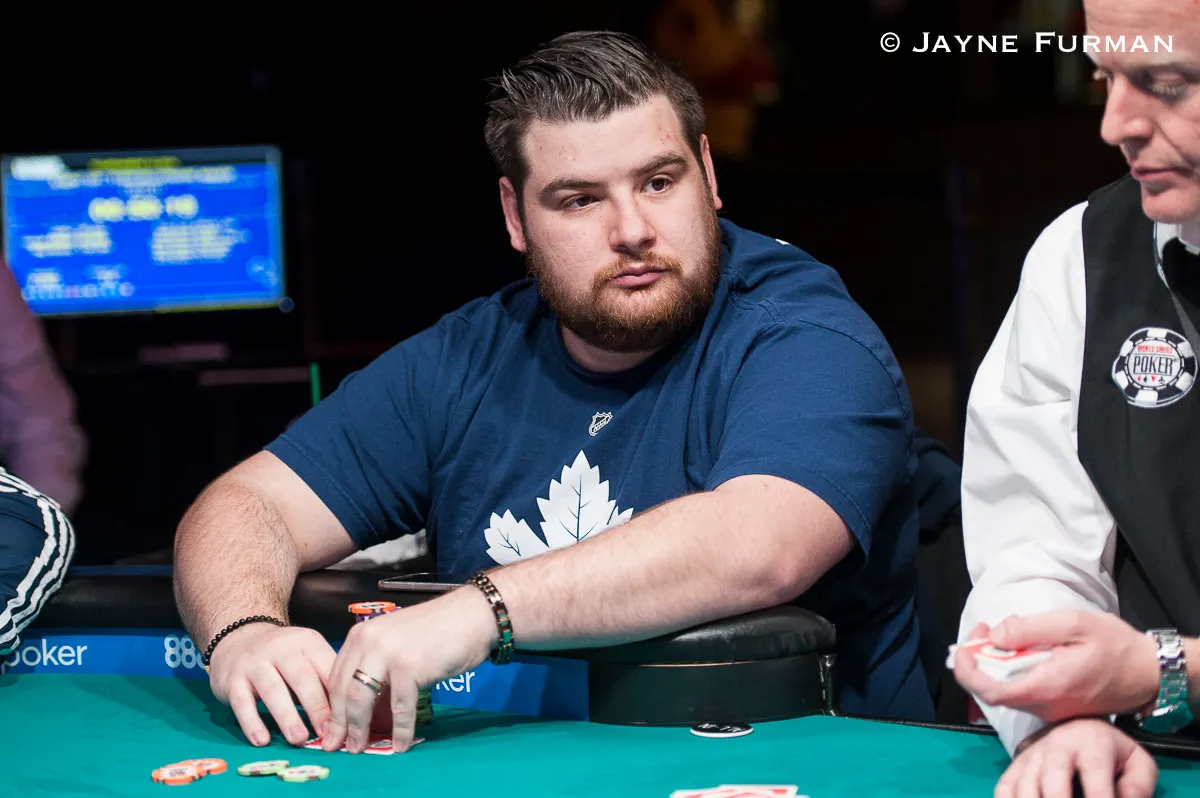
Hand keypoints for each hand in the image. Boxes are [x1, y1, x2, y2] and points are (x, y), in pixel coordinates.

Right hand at [206, 623, 335, 746]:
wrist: (239, 637)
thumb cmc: (283, 655)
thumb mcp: (307, 655)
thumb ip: (326, 677)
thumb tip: (352, 711)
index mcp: (308, 643)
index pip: (327, 668)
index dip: (339, 696)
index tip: (348, 721)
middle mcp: (281, 649)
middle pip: (302, 678)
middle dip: (316, 707)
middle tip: (326, 733)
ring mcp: (255, 663)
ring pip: (272, 689)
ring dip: (287, 716)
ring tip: (299, 739)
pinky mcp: (232, 679)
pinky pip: (241, 702)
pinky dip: (251, 722)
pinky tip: (262, 740)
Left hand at [321, 586, 496, 753]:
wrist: (472, 616)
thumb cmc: (438, 630)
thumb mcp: (396, 643)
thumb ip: (377, 666)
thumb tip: (365, 706)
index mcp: (361, 635)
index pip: (336, 676)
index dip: (332, 707)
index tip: (331, 728)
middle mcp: (368, 642)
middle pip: (343, 690)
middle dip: (339, 723)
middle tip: (335, 745)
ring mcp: (388, 654)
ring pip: (362, 700)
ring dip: (359, 729)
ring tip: (359, 749)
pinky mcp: (410, 668)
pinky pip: (400, 708)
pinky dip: (400, 731)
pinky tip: (401, 745)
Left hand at [953, 612, 1159, 722]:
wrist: (1149, 673)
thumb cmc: (1115, 645)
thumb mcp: (1074, 623)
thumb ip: (1030, 629)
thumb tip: (995, 635)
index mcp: (1046, 687)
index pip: (989, 691)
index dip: (966, 670)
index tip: (965, 644)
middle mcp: (1044, 706)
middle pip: (992, 691)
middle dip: (978, 660)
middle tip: (985, 630)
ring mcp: (1050, 710)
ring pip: (1006, 691)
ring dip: (994, 664)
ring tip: (1002, 634)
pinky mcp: (1056, 707)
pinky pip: (1022, 691)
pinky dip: (1011, 671)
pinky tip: (1021, 649)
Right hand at [995, 718, 1157, 797]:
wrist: (1080, 723)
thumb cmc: (1110, 750)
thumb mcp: (1137, 761)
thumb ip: (1138, 787)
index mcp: (1092, 744)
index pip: (1096, 781)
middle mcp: (1057, 746)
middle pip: (1053, 782)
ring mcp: (1033, 754)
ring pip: (1025, 786)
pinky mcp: (1017, 763)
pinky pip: (1004, 786)